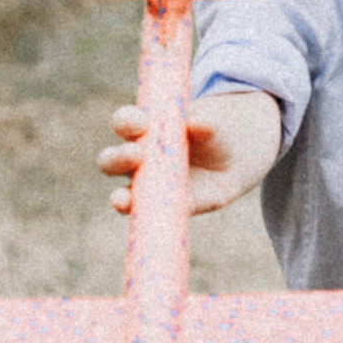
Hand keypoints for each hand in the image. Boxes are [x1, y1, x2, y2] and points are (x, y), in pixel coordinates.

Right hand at [98, 95, 274, 216]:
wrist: (231, 159)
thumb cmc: (212, 134)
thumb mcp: (213, 126)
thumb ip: (204, 124)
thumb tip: (195, 123)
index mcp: (143, 130)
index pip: (124, 123)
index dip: (126, 122)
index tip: (140, 122)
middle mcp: (137, 160)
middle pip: (112, 160)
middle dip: (119, 158)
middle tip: (135, 154)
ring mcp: (147, 187)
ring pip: (123, 194)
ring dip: (120, 197)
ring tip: (121, 199)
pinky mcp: (165, 207)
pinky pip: (152, 216)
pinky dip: (150, 218)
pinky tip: (151, 221)